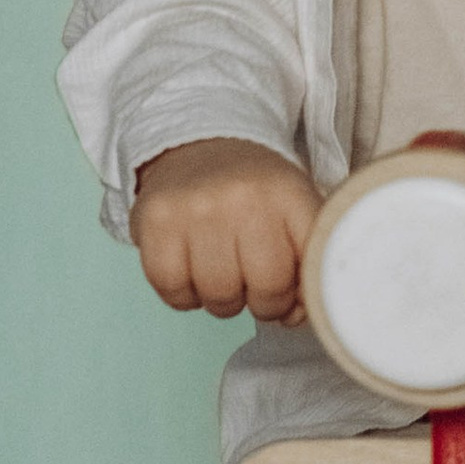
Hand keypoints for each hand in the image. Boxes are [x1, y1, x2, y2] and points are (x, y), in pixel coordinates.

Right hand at [131, 139, 321, 322]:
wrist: (198, 146)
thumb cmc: (254, 192)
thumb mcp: (296, 209)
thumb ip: (308, 263)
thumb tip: (295, 317)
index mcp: (288, 193)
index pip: (310, 269)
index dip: (302, 293)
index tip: (291, 288)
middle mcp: (242, 197)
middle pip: (266, 290)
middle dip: (263, 302)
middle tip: (253, 283)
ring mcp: (195, 208)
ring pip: (218, 297)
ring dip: (222, 301)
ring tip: (223, 274)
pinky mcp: (154, 221)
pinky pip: (173, 291)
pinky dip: (184, 296)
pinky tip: (192, 272)